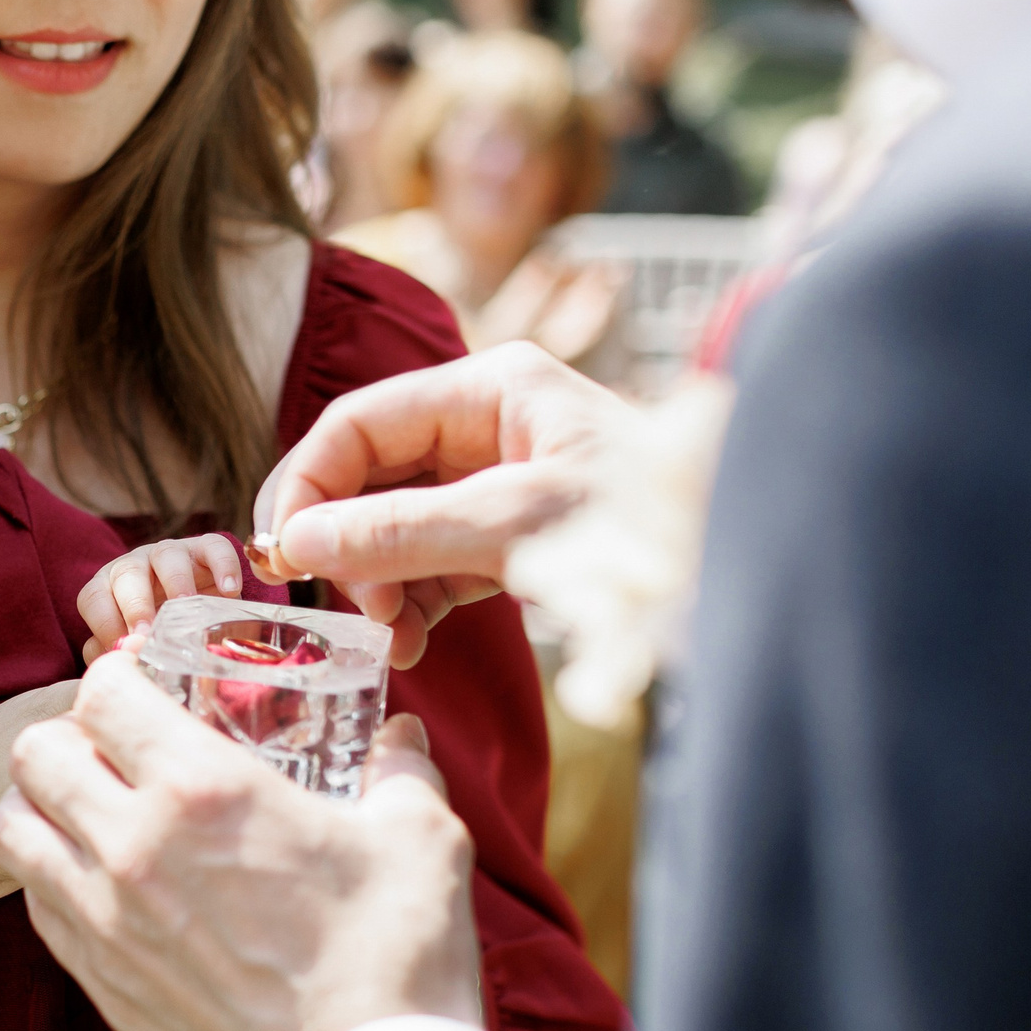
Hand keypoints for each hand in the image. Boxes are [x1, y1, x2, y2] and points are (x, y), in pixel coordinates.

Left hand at [0, 652, 481, 1030]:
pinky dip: (53, 878)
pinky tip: (109, 883)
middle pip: (33, 755)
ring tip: (94, 812)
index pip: (102, 692)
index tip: (149, 688)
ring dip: (42, 806)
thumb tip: (401, 738)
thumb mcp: (420, 837)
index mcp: (202, 790)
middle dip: (68, 735)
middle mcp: (132, 848)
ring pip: (10, 830)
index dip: (120, 677)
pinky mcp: (103, 988)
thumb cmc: (396, 961)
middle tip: (119, 749)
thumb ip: (402, 770)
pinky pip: (37, 905)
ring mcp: (106, 924)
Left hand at [78, 533, 246, 661]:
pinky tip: (231, 591)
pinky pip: (214, 547)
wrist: (199, 620)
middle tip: (148, 634)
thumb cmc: (156, 636)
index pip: (94, 598)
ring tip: (186, 607)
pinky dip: (223, 565)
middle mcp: (134, 566)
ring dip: (176, 581)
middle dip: (135, 604)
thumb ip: (115, 653)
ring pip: (167, 554)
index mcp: (108, 590)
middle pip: (126, 573)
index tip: (124, 648)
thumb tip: (115, 657)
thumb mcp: (134, 645)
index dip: (104, 622)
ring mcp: (169, 554)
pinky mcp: (205, 550)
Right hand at [254, 341, 634, 663]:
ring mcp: (498, 482)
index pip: (359, 423)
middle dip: (347, 544)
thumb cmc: (650, 525)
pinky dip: (413, 603)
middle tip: (348, 609)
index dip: (309, 484)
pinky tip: (411, 642)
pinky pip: (433, 564)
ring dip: (378, 584)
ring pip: (396, 527)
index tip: (282, 553)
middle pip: (370, 477)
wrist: (748, 567)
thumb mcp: (516, 525)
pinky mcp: (511, 538)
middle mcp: (486, 425)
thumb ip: (403, 532)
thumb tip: (299, 542)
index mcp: (489, 388)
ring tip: (389, 638)